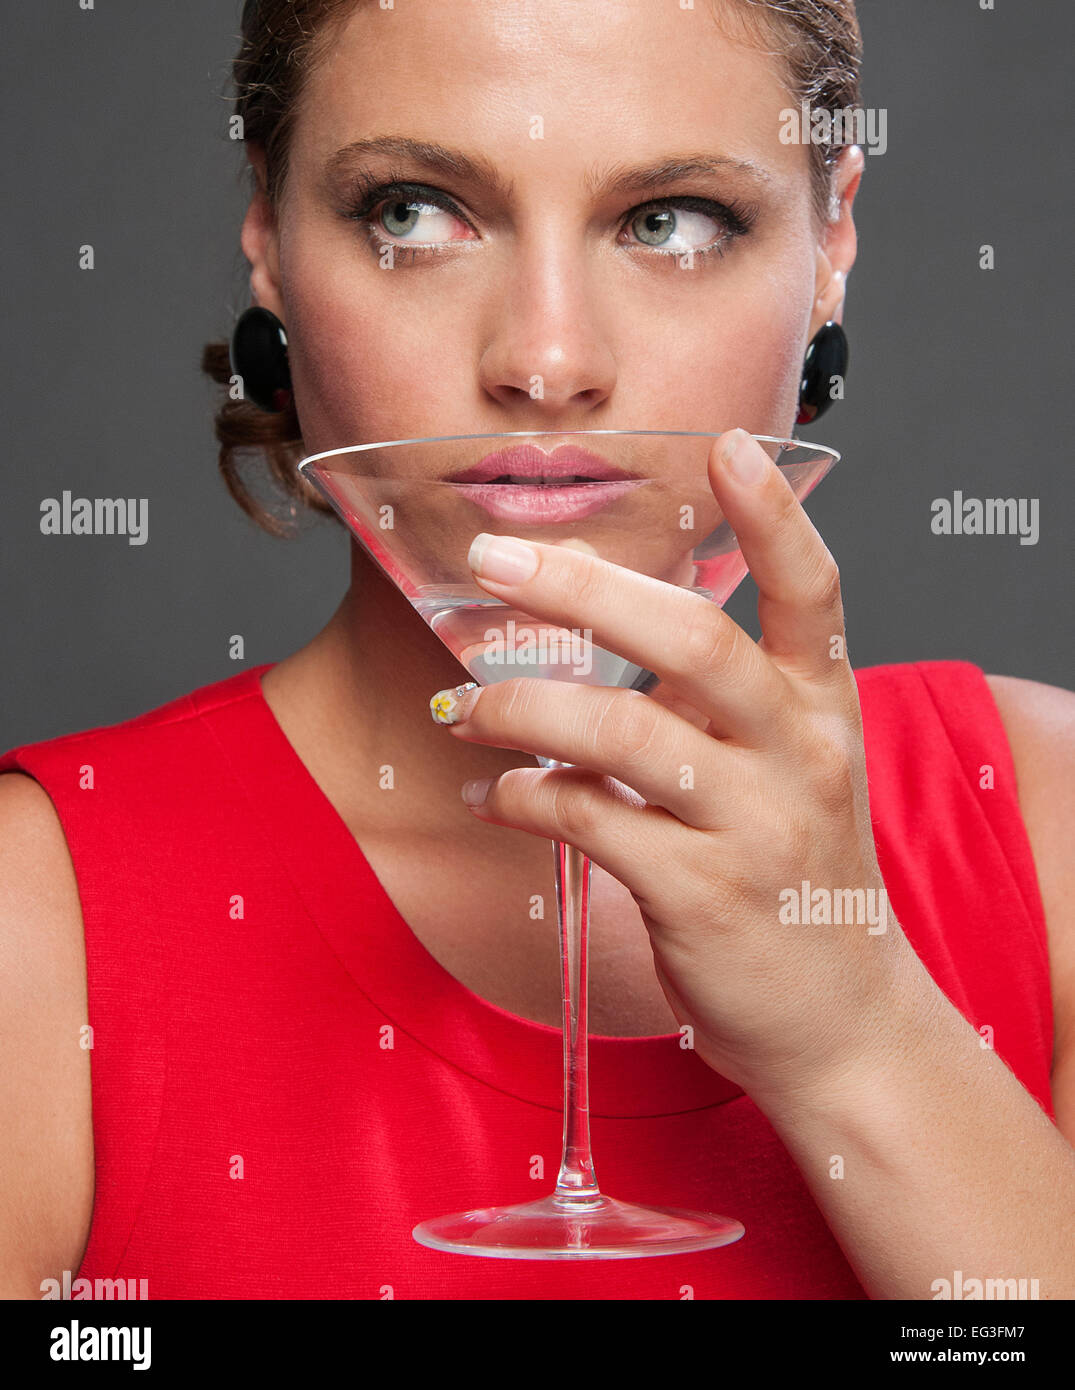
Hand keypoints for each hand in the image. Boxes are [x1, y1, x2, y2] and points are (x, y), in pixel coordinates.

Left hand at [432, 428, 924, 1105]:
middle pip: (693, 641)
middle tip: (494, 562)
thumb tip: (605, 634)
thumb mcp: (790, 769)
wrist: (840, 1016)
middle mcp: (799, 754)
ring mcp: (755, 827)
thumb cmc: (794, 871)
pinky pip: (588, 822)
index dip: (775, 517)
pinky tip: (491, 796)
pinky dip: (522, 799)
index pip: (814, 592)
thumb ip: (723, 700)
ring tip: (462, 704)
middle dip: (583, 592)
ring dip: (522, 708)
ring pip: (623, 734)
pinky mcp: (703, 896)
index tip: (726, 449)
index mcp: (823, 708)